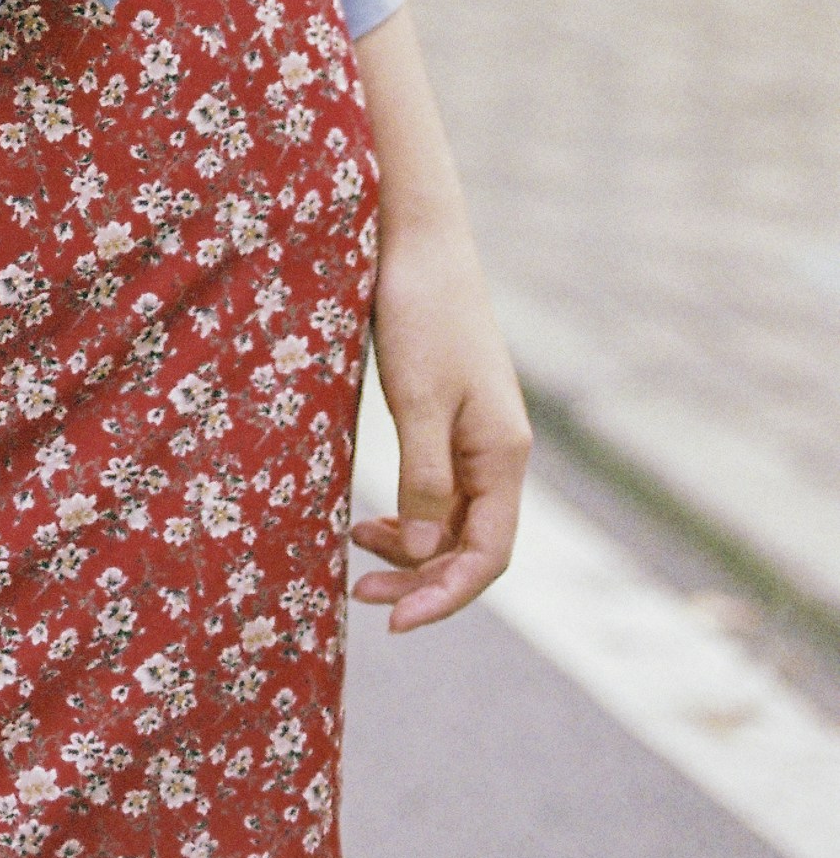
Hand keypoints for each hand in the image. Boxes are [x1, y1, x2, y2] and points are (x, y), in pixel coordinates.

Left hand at [351, 219, 531, 630]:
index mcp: (502, 454)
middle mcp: (498, 452)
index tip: (393, 620)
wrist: (417, 237)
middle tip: (359, 594)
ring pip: (451, 520)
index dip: (444, 596)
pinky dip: (406, 513)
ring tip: (354, 555)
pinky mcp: (449, 415)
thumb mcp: (416, 398)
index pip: (487, 555)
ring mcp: (476, 434)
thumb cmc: (420, 312)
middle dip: (420, 580)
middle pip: (470, 545)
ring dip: (410, 550)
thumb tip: (421, 553)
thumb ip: (423, 479)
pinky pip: (436, 487)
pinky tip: (369, 518)